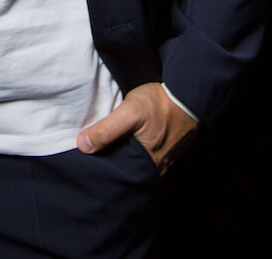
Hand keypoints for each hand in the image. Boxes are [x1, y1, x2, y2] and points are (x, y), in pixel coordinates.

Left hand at [76, 82, 196, 175]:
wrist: (188, 95)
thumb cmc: (160, 104)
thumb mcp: (130, 112)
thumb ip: (107, 129)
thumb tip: (82, 145)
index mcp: (144, 165)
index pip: (117, 177)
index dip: (101, 171)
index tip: (85, 165)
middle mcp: (154, 170)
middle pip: (126, 174)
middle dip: (111, 168)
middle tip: (92, 159)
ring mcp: (162, 163)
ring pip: (136, 167)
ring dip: (122, 161)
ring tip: (105, 151)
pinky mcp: (165, 153)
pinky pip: (145, 161)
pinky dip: (133, 155)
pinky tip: (125, 145)